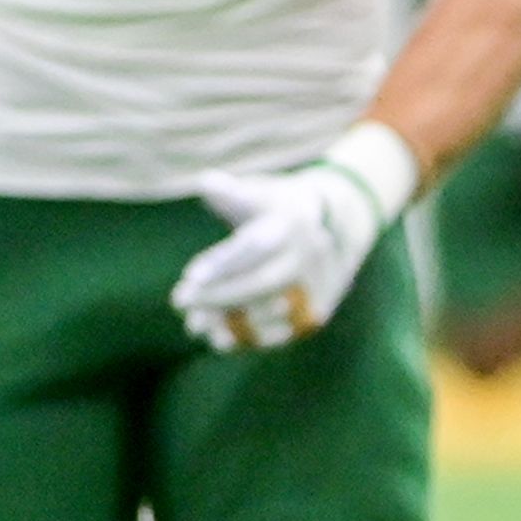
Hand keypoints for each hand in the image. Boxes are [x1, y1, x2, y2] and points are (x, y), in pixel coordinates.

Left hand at [171, 125, 416, 350]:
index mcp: (293, 220)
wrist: (340, 227)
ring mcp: (320, 284)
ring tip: (194, 323)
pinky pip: (284, 331)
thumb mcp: (262, 193)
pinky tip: (218, 338)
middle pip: (263, 282)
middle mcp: (310, 254)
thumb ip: (233, 193)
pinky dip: (250, 338)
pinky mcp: (319, 310)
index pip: (255, 246)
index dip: (222, 264)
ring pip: (271, 310)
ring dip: (229, 320)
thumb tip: (206, 181)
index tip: (189, 277)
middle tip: (180, 300)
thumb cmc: (281, 208)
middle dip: (219, 295)